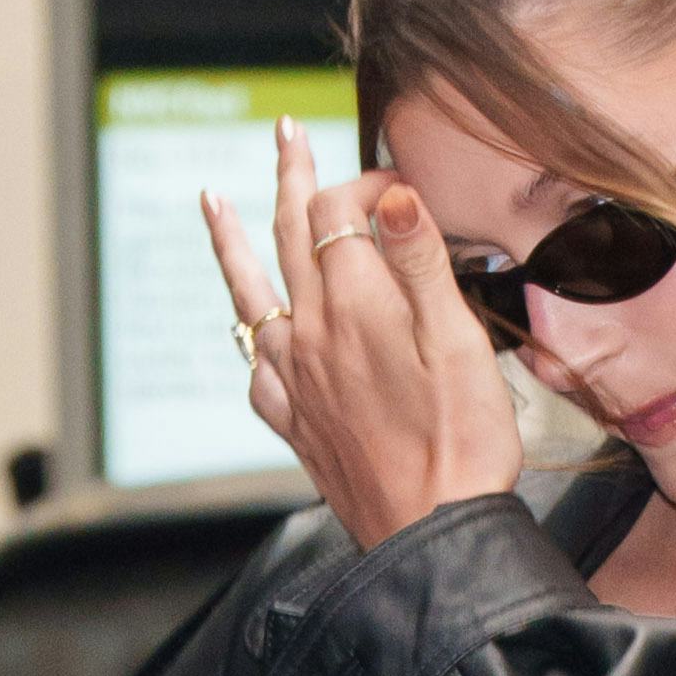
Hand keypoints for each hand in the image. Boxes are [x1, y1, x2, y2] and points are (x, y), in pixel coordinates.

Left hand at [198, 122, 522, 556]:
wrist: (433, 539)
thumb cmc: (462, 446)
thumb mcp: (459, 342)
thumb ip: (419, 261)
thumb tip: (392, 194)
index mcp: (354, 306)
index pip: (337, 213)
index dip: (364, 182)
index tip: (399, 185)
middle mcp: (312, 337)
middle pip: (287, 236)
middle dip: (288, 179)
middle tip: (286, 136)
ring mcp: (297, 382)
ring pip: (252, 295)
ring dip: (233, 243)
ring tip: (213, 205)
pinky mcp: (299, 425)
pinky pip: (257, 369)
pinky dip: (249, 336)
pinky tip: (249, 332)